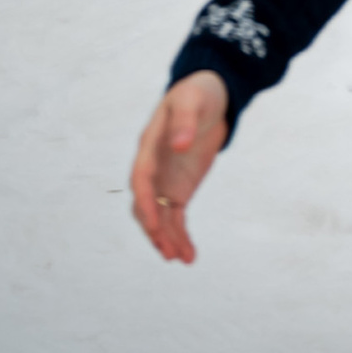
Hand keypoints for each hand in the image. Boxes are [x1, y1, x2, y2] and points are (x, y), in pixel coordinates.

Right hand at [129, 71, 230, 263]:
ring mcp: (165, 180)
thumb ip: (184, 121)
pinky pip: (176, 216)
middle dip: (155, 228)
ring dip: (168, 238)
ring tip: (183, 259)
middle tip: (169, 251)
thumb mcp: (192, 100)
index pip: (142, 178)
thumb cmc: (196, 93)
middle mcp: (153, 168)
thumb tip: (178, 144)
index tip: (152, 222)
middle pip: (146, 204)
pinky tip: (189, 255)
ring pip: (160, 216)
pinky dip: (181, 235)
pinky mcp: (180, 188)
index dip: (145, 201)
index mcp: (150, 146)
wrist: (209, 95)